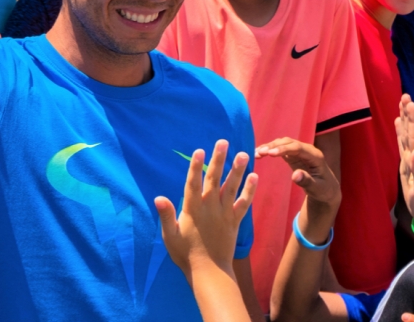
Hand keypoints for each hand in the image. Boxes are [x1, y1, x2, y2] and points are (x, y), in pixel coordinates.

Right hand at [154, 140, 257, 279]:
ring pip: (232, 188)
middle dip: (218, 159)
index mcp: (192, 209)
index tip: (199, 150)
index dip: (196, 166)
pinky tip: (254, 177)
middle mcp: (210, 208)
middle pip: (214, 179)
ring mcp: (224, 214)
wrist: (209, 272)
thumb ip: (166, 215)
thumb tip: (158, 197)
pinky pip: (244, 203)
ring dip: (237, 170)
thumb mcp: (170, 236)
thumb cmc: (185, 254)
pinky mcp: (235, 222)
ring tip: (244, 154)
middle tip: (223, 142)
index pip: (193, 183)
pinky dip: (249, 190)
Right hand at [255, 138, 339, 206]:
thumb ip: (307, 182)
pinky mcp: (293, 155)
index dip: (284, 149)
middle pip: (288, 142)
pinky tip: (259, 153)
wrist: (326, 189)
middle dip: (274, 146)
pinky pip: (280, 149)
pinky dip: (270, 150)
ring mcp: (299, 151)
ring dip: (270, 146)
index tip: (270, 153)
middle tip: (259, 153)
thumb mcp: (317, 189)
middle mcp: (307, 150)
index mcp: (315, 156)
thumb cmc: (323, 190)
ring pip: (283, 143)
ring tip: (257, 153)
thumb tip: (295, 175)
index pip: (298, 148)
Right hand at [395, 95, 413, 227]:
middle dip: (408, 115)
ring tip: (402, 105)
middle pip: (411, 132)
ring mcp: (412, 160)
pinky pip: (403, 145)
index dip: (412, 120)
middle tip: (405, 96)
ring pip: (407, 136)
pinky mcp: (408, 165)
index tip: (409, 104)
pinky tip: (398, 124)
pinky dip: (401, 133)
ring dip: (405, 120)